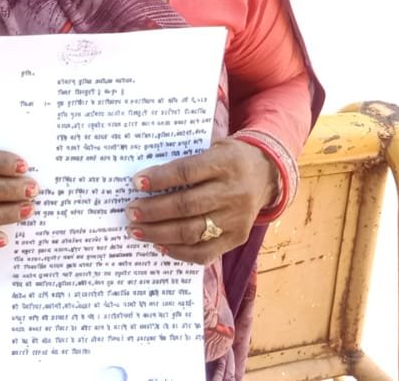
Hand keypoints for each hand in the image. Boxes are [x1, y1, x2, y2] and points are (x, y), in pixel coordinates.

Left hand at [125, 138, 277, 264]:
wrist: (267, 175)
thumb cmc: (230, 158)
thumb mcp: (214, 147)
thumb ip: (187, 161)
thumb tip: (146, 178)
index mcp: (225, 164)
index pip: (186, 172)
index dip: (159, 179)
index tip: (136, 182)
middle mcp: (232, 192)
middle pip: (186, 205)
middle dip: (153, 211)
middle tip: (131, 212)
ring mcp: (236, 219)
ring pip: (192, 231)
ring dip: (159, 233)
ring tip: (137, 231)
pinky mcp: (237, 237)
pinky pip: (204, 252)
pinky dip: (179, 251)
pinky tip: (160, 245)